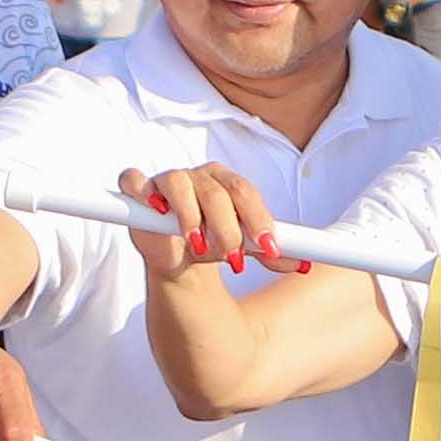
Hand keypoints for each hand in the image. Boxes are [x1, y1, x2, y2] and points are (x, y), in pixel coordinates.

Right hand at [125, 162, 294, 280]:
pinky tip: (159, 211)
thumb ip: (271, 255)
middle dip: (228, 229)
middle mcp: (199, 177)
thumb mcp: (246, 250)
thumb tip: (304, 264)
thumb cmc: (216, 243)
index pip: (245, 192)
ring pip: (180, 185)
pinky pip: (136, 180)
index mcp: (227, 183)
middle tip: (235, 260)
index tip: (270, 248)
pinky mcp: (141, 191)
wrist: (182, 255)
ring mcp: (169, 180)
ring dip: (191, 216)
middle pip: (216, 193)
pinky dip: (144, 191)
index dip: (258, 219)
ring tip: (200, 246)